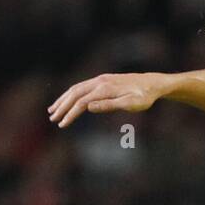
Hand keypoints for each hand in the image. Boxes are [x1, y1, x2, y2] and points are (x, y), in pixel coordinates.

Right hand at [48, 72, 166, 127]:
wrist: (152, 84)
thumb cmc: (143, 97)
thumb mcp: (130, 104)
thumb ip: (109, 105)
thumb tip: (88, 107)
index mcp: (105, 89)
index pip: (82, 102)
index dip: (70, 114)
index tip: (62, 124)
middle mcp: (99, 81)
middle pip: (75, 93)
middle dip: (62, 106)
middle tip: (52, 119)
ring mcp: (100, 79)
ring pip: (76, 88)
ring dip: (63, 99)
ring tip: (53, 110)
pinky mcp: (102, 80)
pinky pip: (82, 87)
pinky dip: (71, 94)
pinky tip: (67, 101)